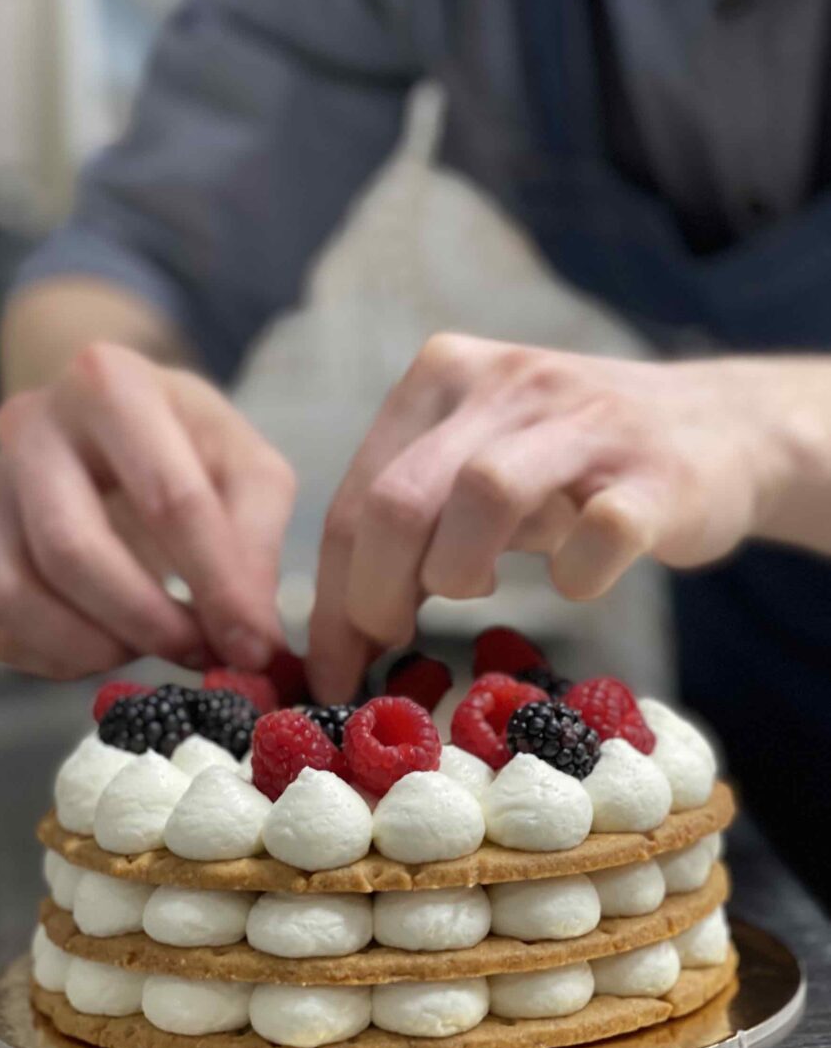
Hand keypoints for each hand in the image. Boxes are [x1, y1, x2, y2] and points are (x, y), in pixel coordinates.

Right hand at [0, 343, 295, 678]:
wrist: (122, 430)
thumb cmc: (194, 448)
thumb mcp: (249, 471)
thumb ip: (255, 546)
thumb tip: (251, 644)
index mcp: (112, 385)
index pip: (169, 498)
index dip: (218, 585)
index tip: (253, 648)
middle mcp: (32, 423)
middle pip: (74, 549)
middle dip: (147, 620)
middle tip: (200, 654)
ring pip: (16, 594)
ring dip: (100, 645)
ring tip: (159, 644)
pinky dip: (63, 657)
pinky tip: (116, 644)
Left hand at [309, 333, 803, 699]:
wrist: (716, 428)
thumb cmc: (570, 470)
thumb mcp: (478, 472)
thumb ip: (414, 528)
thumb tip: (343, 635)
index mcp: (444, 376)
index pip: (360, 495)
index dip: (334, 595)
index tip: (330, 671)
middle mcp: (507, 384)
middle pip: (401, 498)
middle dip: (375, 595)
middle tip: (391, 643)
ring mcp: (585, 422)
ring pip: (485, 494)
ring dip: (458, 572)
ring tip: (474, 595)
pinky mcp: (654, 472)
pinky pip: (600, 531)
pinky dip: (576, 575)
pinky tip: (574, 581)